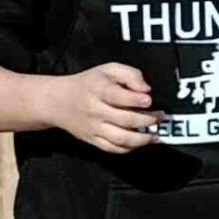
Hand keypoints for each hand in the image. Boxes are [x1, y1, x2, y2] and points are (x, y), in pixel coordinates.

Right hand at [46, 62, 162, 152]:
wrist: (58, 101)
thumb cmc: (88, 84)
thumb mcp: (108, 69)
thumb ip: (130, 75)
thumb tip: (146, 89)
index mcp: (97, 90)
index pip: (118, 96)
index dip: (136, 99)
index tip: (150, 100)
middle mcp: (94, 111)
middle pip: (124, 120)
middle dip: (147, 120)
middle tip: (160, 116)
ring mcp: (93, 128)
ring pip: (120, 139)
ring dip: (142, 139)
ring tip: (155, 134)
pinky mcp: (92, 140)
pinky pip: (112, 148)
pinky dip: (129, 148)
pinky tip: (141, 142)